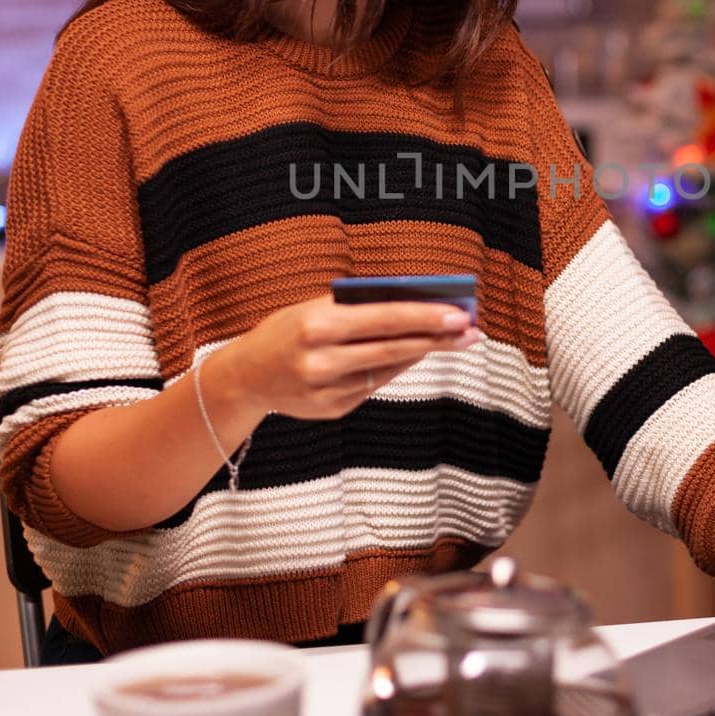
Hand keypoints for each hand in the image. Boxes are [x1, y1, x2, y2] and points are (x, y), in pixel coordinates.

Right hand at [208, 293, 478, 426]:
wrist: (245, 377)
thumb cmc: (286, 331)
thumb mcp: (313, 309)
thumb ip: (357, 308)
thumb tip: (413, 304)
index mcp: (316, 327)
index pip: (384, 320)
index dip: (426, 317)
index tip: (458, 313)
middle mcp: (322, 362)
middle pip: (393, 348)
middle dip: (436, 338)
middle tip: (469, 329)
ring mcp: (327, 391)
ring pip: (388, 369)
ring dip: (423, 352)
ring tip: (452, 340)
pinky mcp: (332, 411)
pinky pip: (374, 385)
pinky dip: (395, 367)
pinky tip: (416, 354)